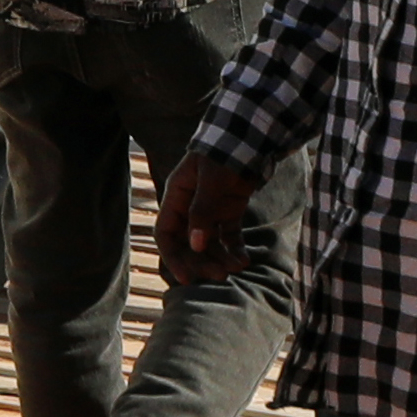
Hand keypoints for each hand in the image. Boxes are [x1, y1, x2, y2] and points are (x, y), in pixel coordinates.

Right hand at [157, 149, 258, 282]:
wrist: (249, 137)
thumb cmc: (223, 154)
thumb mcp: (210, 180)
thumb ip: (203, 212)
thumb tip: (196, 245)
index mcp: (177, 197)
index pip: (166, 234)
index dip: (173, 258)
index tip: (186, 278)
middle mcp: (190, 207)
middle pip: (188, 244)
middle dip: (202, 262)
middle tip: (220, 275)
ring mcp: (210, 210)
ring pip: (210, 243)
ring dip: (220, 258)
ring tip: (237, 267)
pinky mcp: (230, 211)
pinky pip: (229, 236)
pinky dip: (235, 249)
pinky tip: (244, 260)